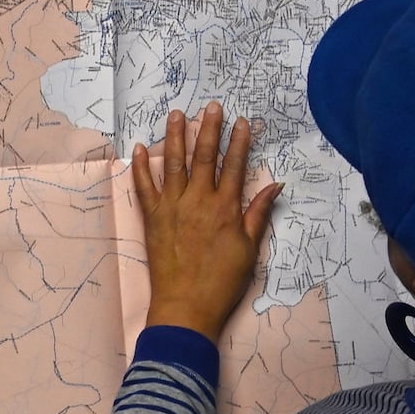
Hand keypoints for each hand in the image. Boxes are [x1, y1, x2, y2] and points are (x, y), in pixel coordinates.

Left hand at [132, 102, 283, 343]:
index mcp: (225, 209)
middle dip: (209, 129)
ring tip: (176, 114)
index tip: (242, 121)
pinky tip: (140, 148)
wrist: (186, 307)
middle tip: (211, 106)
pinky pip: (144, 187)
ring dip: (175, 136)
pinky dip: (141, 167)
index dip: (239, 142)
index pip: (234, 166)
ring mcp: (172, 208)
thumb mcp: (249, 250)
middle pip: (204, 157)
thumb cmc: (222, 282)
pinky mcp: (152, 219)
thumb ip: (258, 214)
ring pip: (173, 164)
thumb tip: (274, 186)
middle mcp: (198, 201)